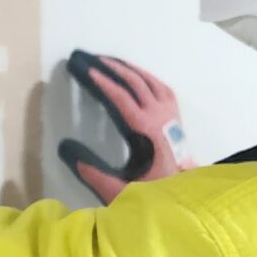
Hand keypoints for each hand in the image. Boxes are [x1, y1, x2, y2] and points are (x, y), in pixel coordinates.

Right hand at [58, 51, 190, 200]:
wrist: (188, 197)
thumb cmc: (156, 193)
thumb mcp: (122, 190)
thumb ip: (95, 175)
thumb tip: (68, 153)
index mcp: (148, 130)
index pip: (123, 98)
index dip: (104, 82)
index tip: (89, 70)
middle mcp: (162, 117)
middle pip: (136, 83)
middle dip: (114, 68)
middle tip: (93, 59)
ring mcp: (171, 114)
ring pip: (150, 81)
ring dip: (130, 68)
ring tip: (110, 61)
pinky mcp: (176, 117)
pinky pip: (161, 87)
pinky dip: (146, 76)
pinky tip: (136, 74)